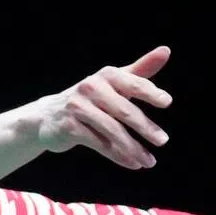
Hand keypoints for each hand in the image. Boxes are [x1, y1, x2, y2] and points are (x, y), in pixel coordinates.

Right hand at [31, 46, 171, 168]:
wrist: (49, 116)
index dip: (149, 92)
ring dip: (133, 148)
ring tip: (149, 162)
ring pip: (112, 130)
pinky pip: (99, 144)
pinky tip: (133, 164)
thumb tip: (166, 51)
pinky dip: (118, 156)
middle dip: (145, 127)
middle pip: (123, 110)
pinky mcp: (70, 127)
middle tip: (163, 140)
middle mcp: (90, 88)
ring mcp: (78, 107)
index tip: (166, 102)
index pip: (132, 83)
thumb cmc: (91, 98)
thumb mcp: (114, 82)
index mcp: (106, 75)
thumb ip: (141, 69)